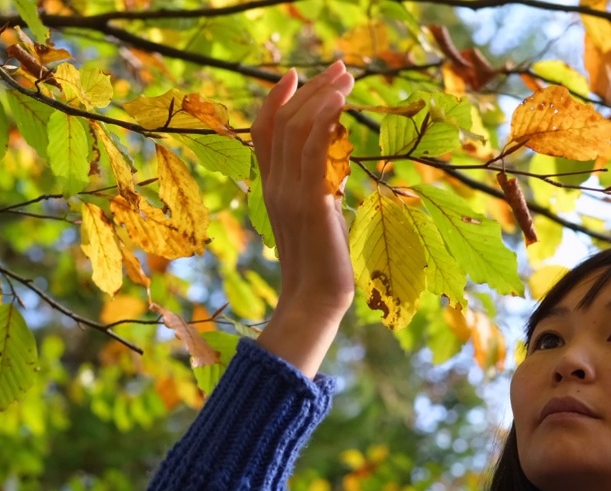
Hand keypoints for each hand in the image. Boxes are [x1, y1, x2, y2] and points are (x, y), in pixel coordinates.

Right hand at [250, 61, 356, 321]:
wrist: (313, 302)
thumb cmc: (322, 267)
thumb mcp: (318, 220)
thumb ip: (319, 192)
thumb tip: (333, 174)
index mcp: (271, 190)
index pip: (262, 133)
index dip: (274, 100)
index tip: (296, 74)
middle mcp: (274, 186)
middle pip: (284, 122)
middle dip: (312, 89)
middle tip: (341, 67)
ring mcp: (289, 193)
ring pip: (298, 129)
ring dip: (323, 96)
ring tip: (347, 76)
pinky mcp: (311, 202)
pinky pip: (313, 150)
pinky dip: (324, 119)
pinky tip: (340, 100)